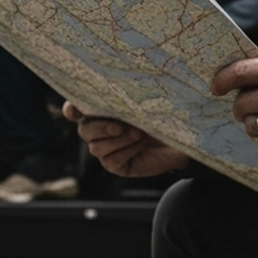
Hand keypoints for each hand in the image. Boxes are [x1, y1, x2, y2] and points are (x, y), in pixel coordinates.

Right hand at [62, 102, 190, 175]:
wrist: (186, 138)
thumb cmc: (167, 113)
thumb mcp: (147, 102)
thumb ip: (126, 99)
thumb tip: (107, 93)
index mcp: (104, 110)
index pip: (77, 109)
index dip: (71, 110)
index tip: (74, 110)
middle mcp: (101, 129)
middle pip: (84, 130)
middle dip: (100, 127)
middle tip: (120, 126)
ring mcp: (106, 148)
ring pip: (96, 147)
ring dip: (118, 140)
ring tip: (141, 134)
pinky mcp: (115, 164)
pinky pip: (110, 160)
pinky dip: (126, 151)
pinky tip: (141, 145)